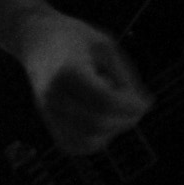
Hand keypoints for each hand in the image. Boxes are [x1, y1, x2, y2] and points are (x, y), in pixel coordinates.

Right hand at [13, 7, 151, 154]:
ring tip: (118, 112)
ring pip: (84, 141)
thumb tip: (144, 106)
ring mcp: (47, 111)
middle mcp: (53, 95)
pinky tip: (104, 122)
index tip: (145, 101)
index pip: (104, 101)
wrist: (38, 39)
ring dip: (110, 132)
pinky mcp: (47, 121)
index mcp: (68, 71)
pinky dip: (94, 141)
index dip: (130, 106)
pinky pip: (73, 145)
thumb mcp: (106, 46)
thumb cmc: (75, 39)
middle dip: (124, 121)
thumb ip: (125, 76)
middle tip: (136, 108)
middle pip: (96, 124)